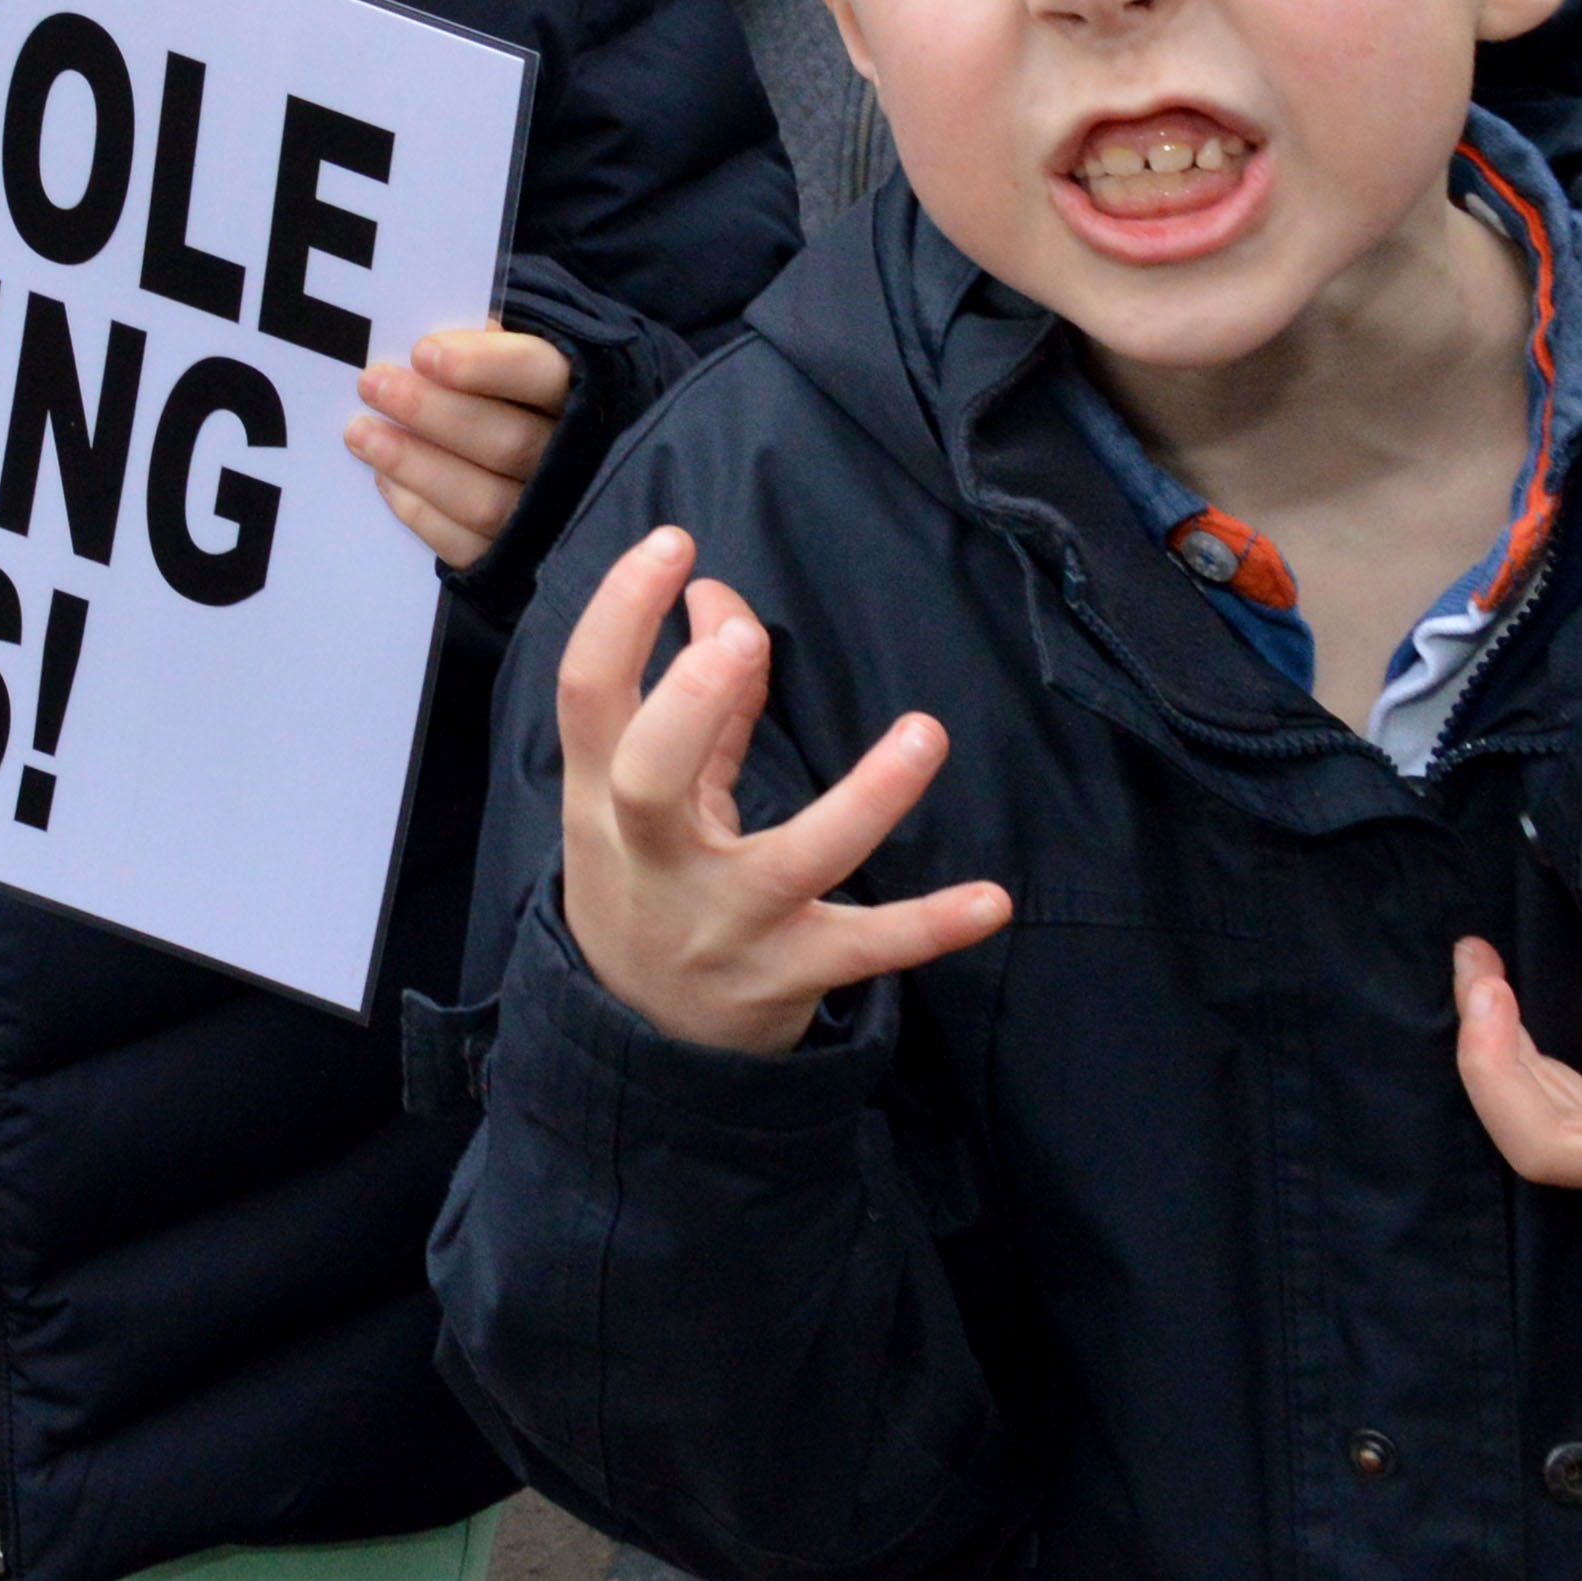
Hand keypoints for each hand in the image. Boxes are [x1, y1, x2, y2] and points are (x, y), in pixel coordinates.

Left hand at [349, 322, 568, 567]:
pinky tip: (384, 478)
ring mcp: (547, 518)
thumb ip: (489, 347)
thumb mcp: (519, 359)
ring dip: (413, 463)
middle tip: (372, 384)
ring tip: (360, 433)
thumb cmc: (519, 397)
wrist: (553, 472)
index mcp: (580, 395)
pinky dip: (419, 511)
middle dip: (431, 413)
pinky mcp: (515, 559)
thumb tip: (437, 345)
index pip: (542, 374)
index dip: (486, 365)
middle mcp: (573, 461)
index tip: (424, 352)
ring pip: (482, 500)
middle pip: (507, 442)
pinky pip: (465, 545)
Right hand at [552, 525, 1012, 1054]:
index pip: (588, 695)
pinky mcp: (792, 974)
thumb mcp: (645, 792)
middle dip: (689, 706)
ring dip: (862, 801)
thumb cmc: (649, 876)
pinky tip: (993, 899)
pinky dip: (928, 927)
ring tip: (924, 733)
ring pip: (790, 862)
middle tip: (734, 638)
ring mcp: (725, 922)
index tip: (674, 543)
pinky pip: (866, 949)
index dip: (617, 615)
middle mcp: (655, 859)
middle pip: (650, 777)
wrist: (642, 1037)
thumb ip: (695, 700)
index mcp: (603, 798)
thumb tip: (719, 592)